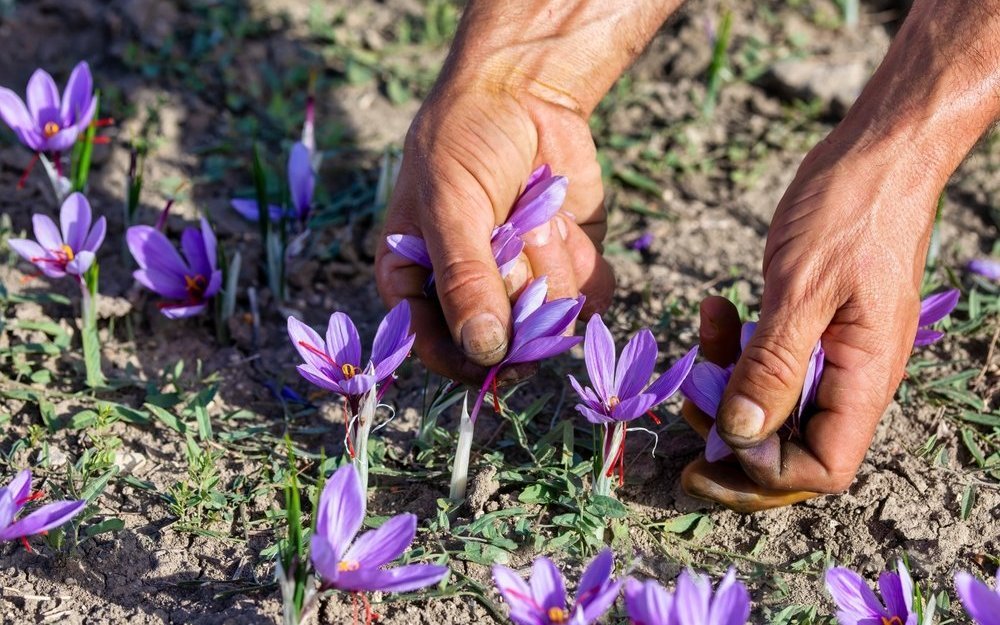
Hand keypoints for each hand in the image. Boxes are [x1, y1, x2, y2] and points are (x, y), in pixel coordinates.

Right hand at [374, 85, 613, 383]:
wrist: (526, 90)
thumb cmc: (467, 139)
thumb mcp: (450, 205)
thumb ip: (464, 279)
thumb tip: (484, 351)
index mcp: (418, 281)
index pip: (436, 348)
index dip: (468, 360)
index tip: (500, 357)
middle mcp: (470, 291)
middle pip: (504, 341)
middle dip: (519, 289)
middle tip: (516, 234)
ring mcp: (522, 282)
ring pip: (551, 318)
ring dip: (551, 264)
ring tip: (536, 213)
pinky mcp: (567, 268)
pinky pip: (589, 296)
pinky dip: (585, 262)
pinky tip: (564, 221)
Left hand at [679, 0, 999, 509]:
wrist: (879, 154)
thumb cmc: (850, 209)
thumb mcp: (802, 288)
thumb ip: (772, 367)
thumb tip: (739, 436)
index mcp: (864, 379)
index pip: (820, 469)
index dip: (761, 474)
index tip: (709, 444)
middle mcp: (853, 379)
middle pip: (791, 450)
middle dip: (732, 438)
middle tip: (686, 402)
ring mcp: (835, 357)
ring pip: (774, 406)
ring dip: (727, 385)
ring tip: (702, 334)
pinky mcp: (814, 331)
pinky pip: (771, 364)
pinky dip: (736, 349)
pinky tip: (715, 310)